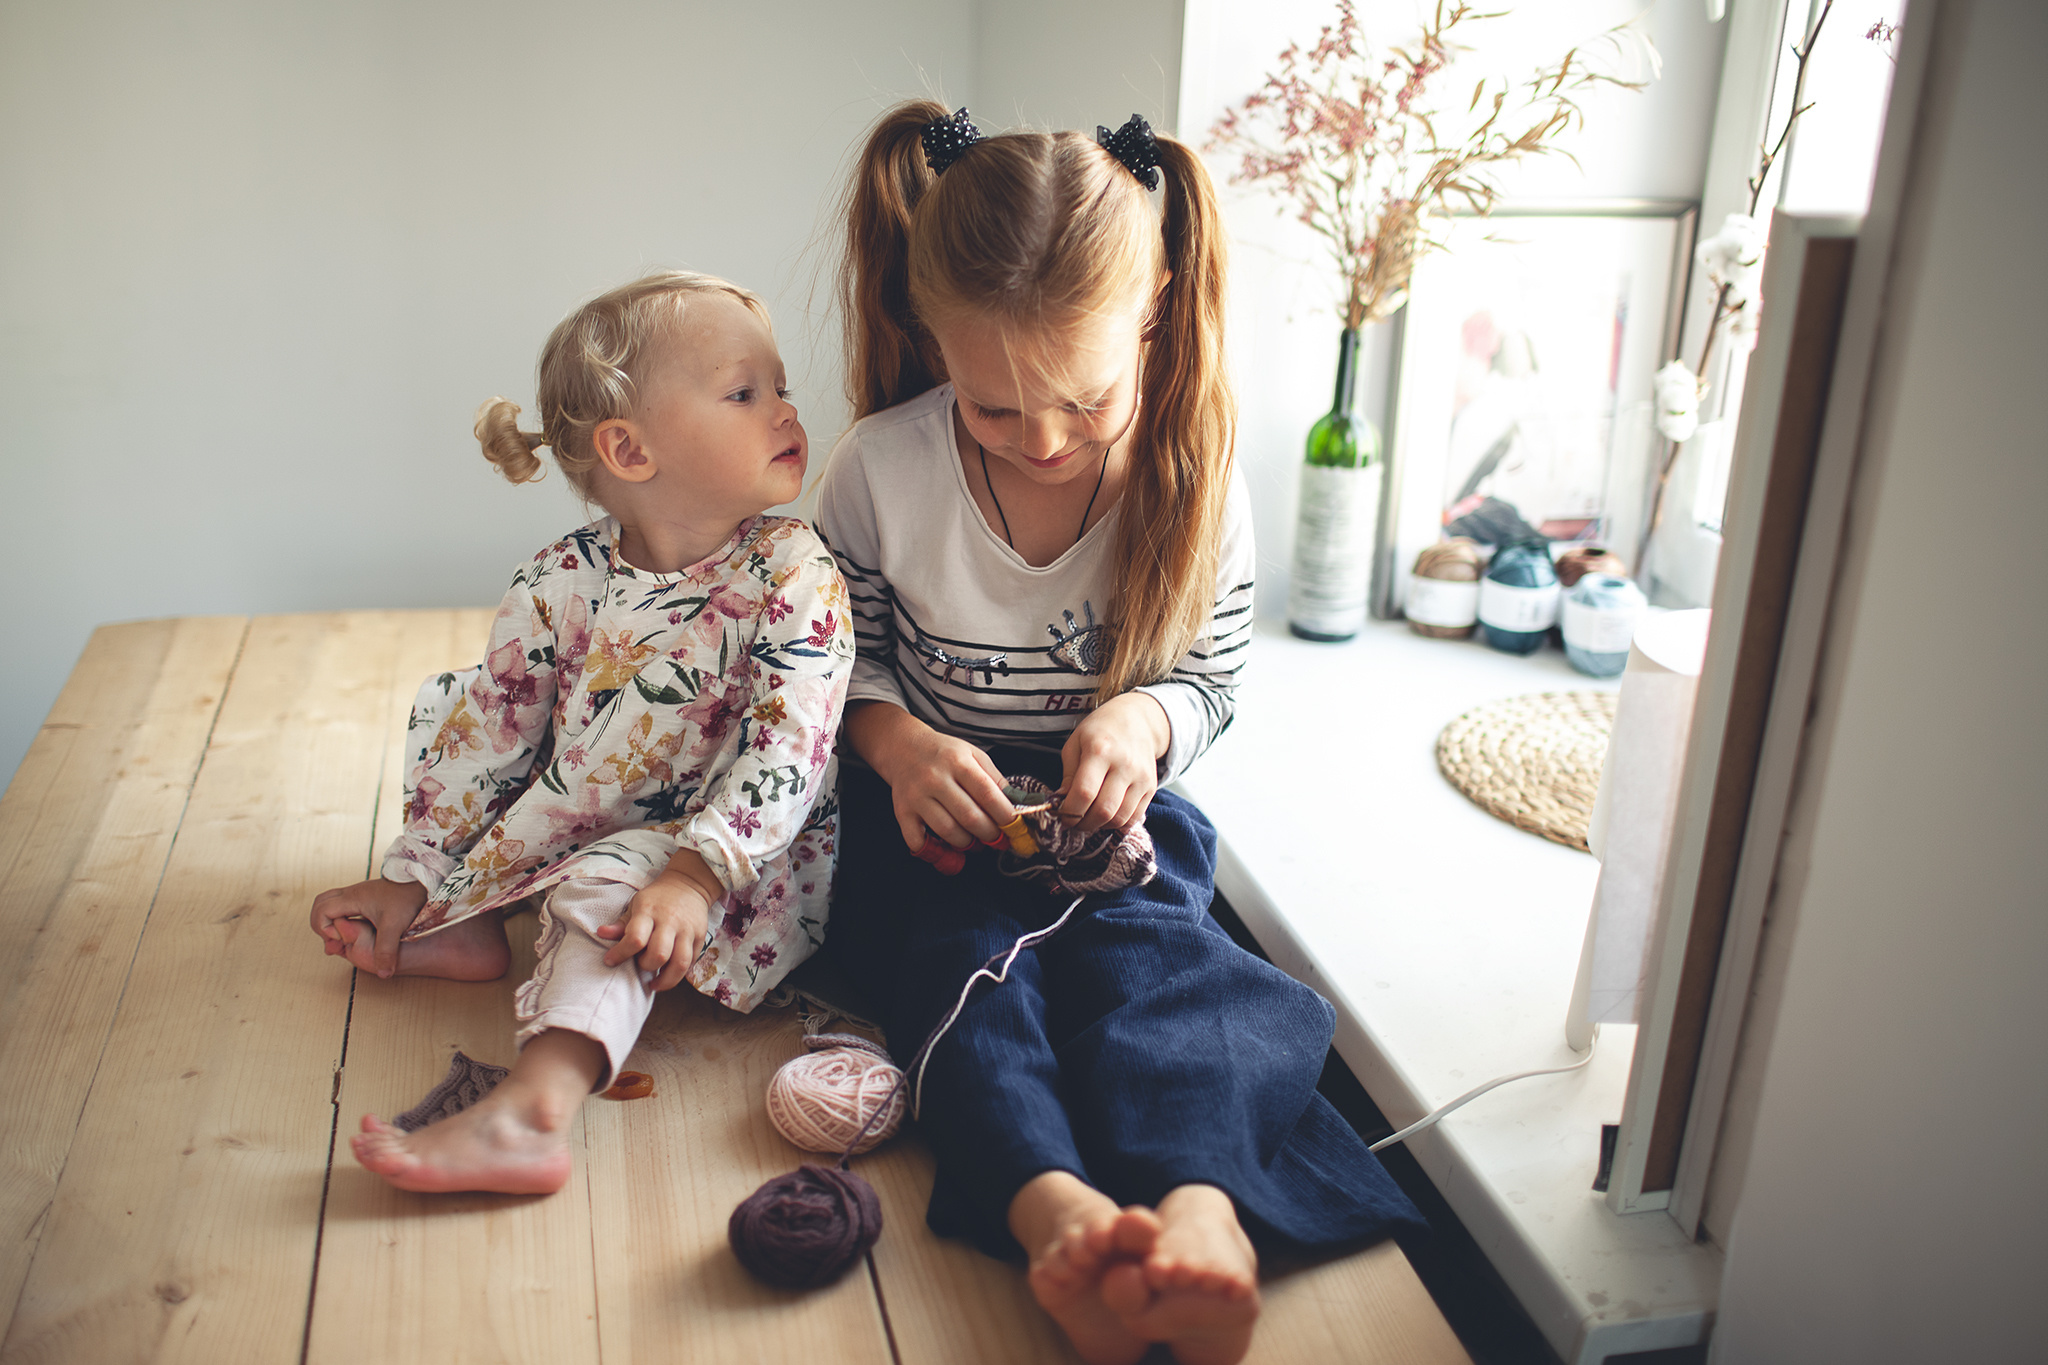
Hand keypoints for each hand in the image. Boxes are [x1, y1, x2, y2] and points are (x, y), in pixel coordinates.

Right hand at [309, 877, 429, 978]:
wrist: (422, 882)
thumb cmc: (408, 899)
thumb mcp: (396, 926)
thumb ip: (387, 950)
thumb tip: (384, 973)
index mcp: (352, 899)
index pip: (321, 911)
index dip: (324, 929)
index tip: (341, 939)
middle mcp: (351, 894)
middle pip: (319, 905)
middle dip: (321, 925)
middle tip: (336, 940)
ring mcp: (356, 894)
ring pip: (328, 903)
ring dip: (329, 921)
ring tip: (342, 938)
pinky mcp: (364, 897)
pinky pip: (340, 905)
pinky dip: (339, 918)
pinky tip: (353, 932)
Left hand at [598, 871, 711, 991]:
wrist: (689, 885)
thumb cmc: (657, 898)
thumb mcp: (636, 905)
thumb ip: (621, 924)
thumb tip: (601, 933)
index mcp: (649, 911)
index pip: (635, 939)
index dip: (620, 954)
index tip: (610, 961)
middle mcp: (670, 921)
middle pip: (659, 954)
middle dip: (646, 965)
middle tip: (640, 964)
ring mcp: (687, 930)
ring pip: (680, 963)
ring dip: (665, 979)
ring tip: (654, 984)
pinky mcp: (701, 937)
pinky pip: (691, 963)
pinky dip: (678, 974)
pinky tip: (668, 975)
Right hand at [849, 701, 1013, 853]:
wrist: (904, 747)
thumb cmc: (945, 754)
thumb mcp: (974, 755)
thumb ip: (995, 779)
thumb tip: (1017, 806)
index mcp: (958, 762)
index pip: (987, 794)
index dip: (1004, 815)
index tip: (1013, 826)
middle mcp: (936, 778)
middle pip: (969, 817)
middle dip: (989, 833)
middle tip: (995, 836)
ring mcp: (917, 796)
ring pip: (947, 831)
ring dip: (967, 842)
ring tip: (973, 839)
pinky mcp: (902, 811)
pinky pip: (918, 841)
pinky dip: (934, 851)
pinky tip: (945, 846)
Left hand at [1058, 692, 1169, 831]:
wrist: (1136, 720)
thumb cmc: (1099, 731)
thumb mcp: (1075, 744)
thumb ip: (1068, 775)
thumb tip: (1062, 804)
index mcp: (1100, 750)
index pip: (1084, 792)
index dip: (1070, 811)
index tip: (1061, 815)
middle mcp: (1124, 764)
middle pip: (1103, 810)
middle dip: (1083, 823)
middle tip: (1073, 821)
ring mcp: (1141, 777)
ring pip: (1119, 818)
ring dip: (1099, 826)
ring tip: (1088, 819)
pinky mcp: (1151, 787)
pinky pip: (1134, 817)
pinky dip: (1117, 824)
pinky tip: (1105, 816)